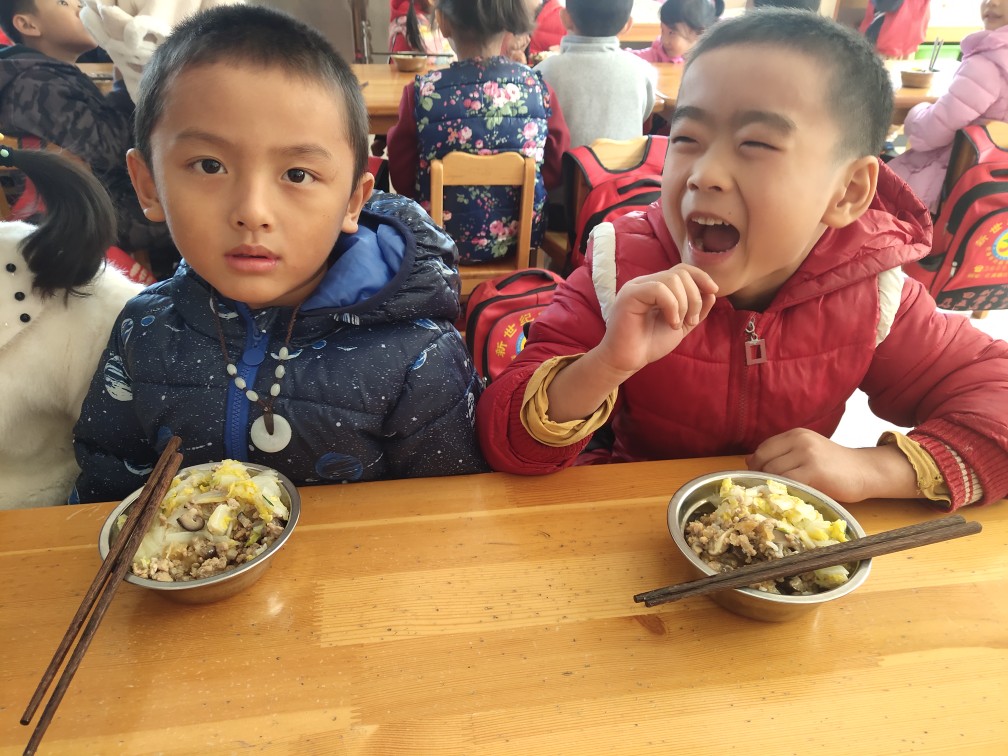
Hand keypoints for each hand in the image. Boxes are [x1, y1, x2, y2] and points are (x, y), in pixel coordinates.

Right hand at [595, 265, 716, 377]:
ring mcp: (636, 287)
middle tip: (691, 321)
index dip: (701, 276)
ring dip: (684, 304)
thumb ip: (697, 310)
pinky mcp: (629, 295)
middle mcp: (645, 283)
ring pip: (671, 279)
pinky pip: (659, 290)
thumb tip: (712, 292)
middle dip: (695, 297)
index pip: (682, 269)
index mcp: (656, 286)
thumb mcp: (681, 325)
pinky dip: (672, 307)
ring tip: (678, 324)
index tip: (713, 291)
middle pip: (680, 273)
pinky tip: (671, 323)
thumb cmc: (649, 344)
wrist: (627, 361)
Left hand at [747, 428, 917, 502]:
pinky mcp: (813, 470)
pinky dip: (783, 490)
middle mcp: (799, 440)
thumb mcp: (806, 452)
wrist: (864, 471)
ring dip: (771, 485)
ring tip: (777, 494)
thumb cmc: (833, 466)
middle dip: (761, 476)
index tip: (758, 478)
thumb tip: (750, 461)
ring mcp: (807, 454)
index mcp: (795, 434)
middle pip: (765, 460)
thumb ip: (781, 454)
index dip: (757, 465)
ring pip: (774, 471)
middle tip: (766, 490)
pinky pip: (787, 481)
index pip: (764, 448)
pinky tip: (787, 496)